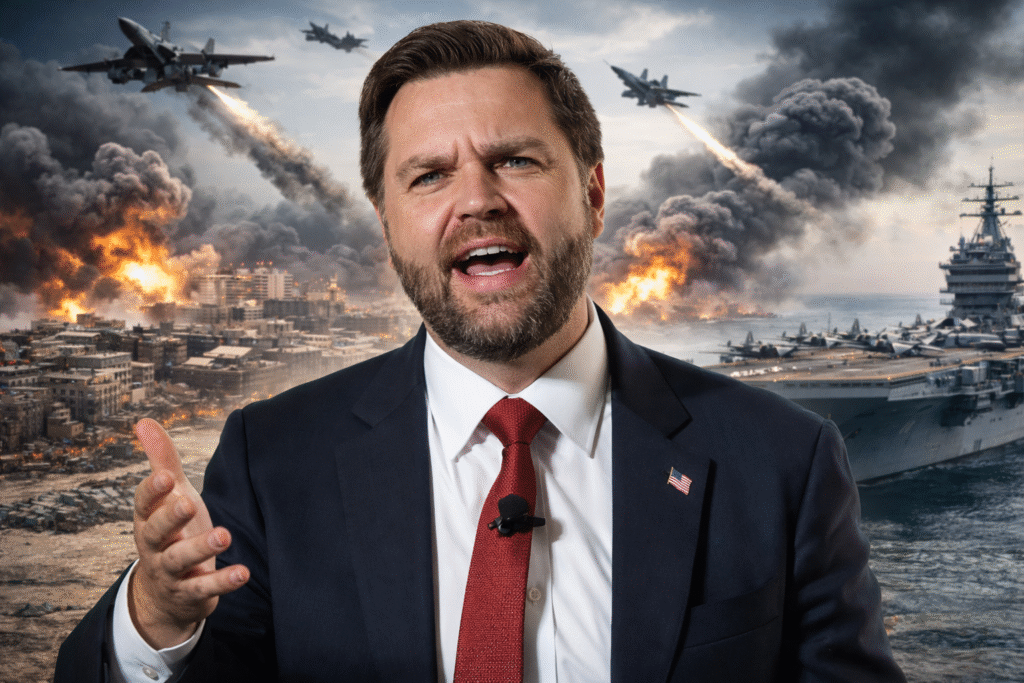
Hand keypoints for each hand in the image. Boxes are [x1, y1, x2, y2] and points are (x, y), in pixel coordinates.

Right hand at [129, 418, 249, 648]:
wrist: (167, 595)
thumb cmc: (172, 532)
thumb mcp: (169, 496)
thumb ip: (162, 461)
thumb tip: (144, 421)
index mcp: (147, 519)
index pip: (143, 504)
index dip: (153, 491)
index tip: (167, 477)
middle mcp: (154, 546)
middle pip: (155, 532)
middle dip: (170, 518)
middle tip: (189, 501)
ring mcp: (170, 572)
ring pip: (179, 561)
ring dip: (200, 549)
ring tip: (224, 536)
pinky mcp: (190, 594)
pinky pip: (204, 589)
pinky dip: (223, 582)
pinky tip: (243, 572)